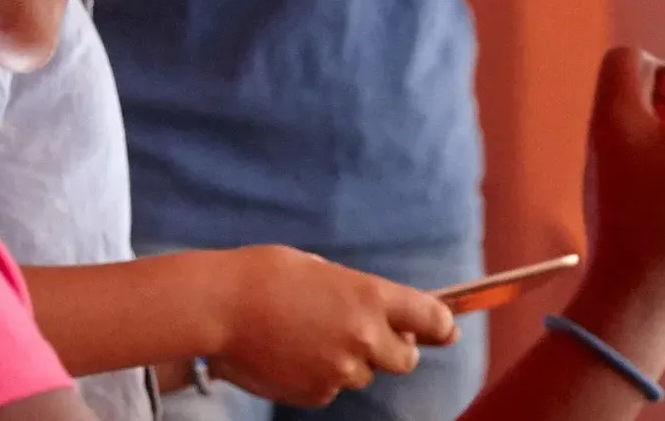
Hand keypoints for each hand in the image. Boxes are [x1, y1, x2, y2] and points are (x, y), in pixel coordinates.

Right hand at [207, 245, 457, 408]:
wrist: (218, 307)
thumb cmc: (266, 276)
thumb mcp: (323, 271)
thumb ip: (359, 295)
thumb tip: (381, 314)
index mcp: (370, 296)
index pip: (431, 318)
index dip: (442, 326)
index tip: (446, 329)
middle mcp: (364, 336)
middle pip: (405, 359)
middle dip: (395, 349)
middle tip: (371, 336)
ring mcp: (340, 370)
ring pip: (363, 374)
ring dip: (349, 361)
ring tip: (310, 337)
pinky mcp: (316, 394)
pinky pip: (330, 388)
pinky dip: (319, 376)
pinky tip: (291, 353)